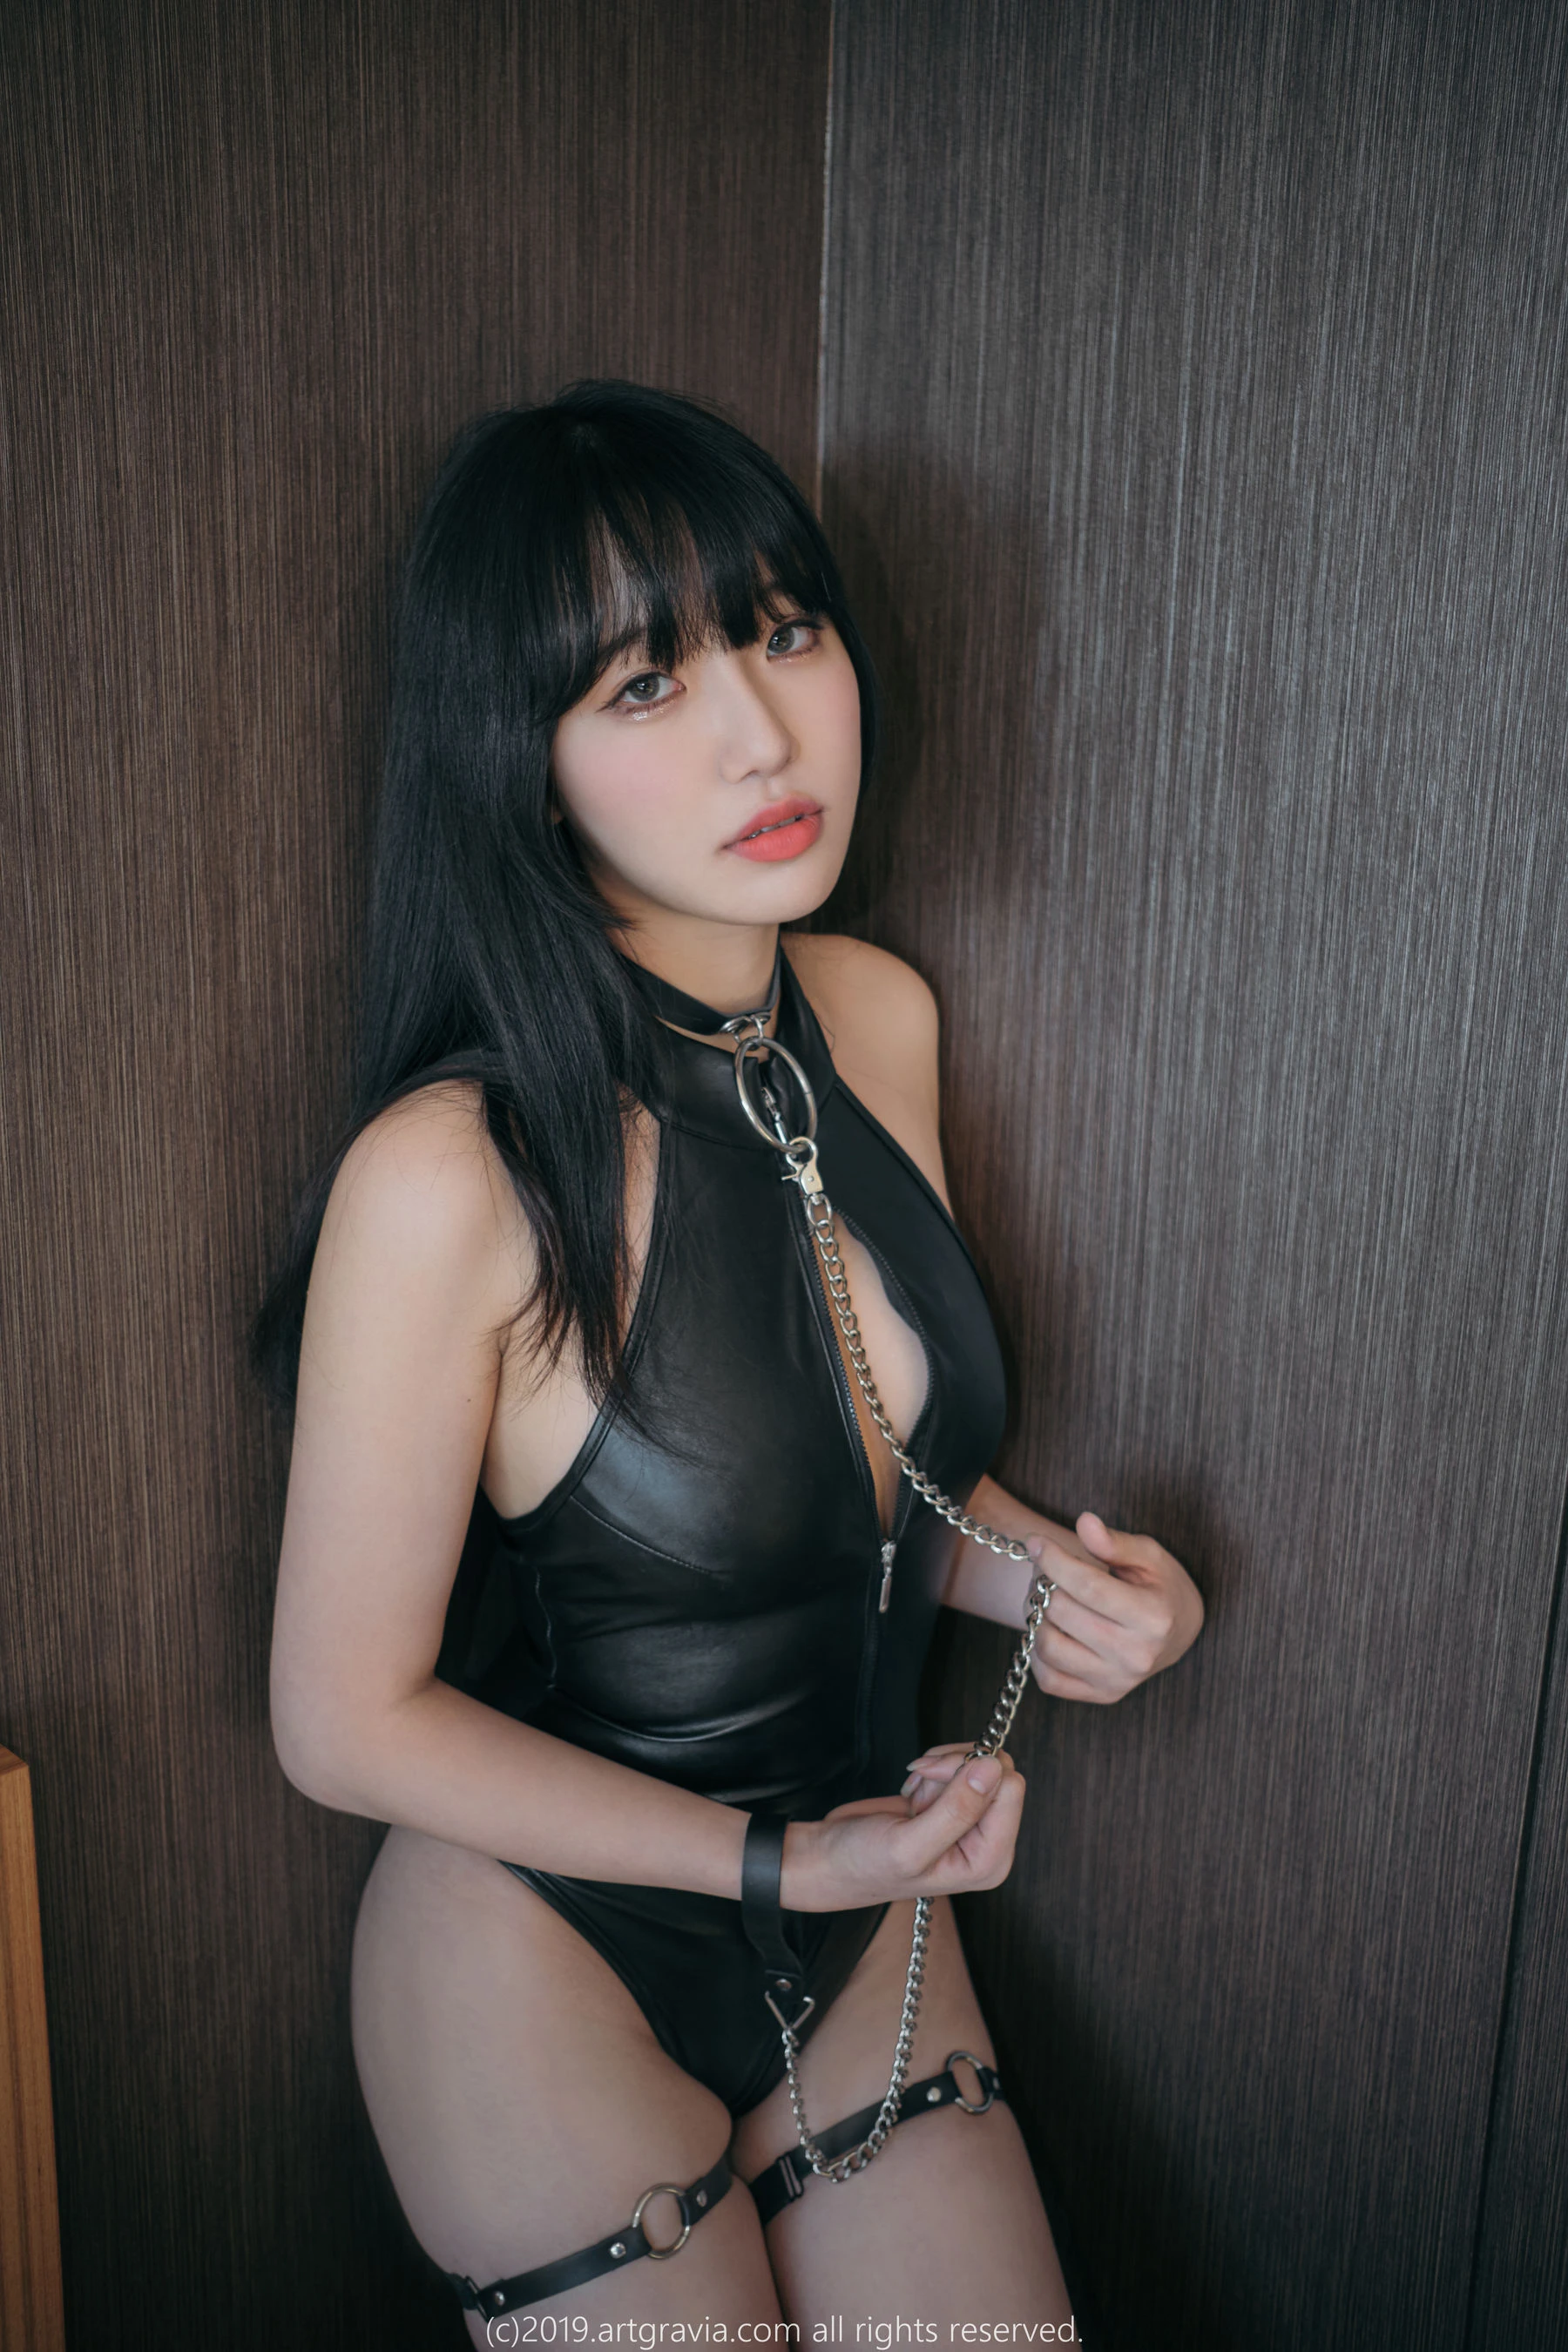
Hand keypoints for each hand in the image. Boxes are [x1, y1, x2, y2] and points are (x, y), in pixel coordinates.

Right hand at [780, 1750, 1024, 1911]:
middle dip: (956, 1764)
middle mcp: (987, 1841)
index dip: (971, 1770)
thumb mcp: (909, 1845)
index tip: (931, 1774)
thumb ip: (956, 1809)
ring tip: (915, 1793)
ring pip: (980, 1763)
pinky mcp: (955, 1804)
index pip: (1010, 1788)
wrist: (831, 1858)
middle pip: (999, 1770)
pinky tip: (913, 1791)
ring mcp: (972, 1822)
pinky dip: (933, 1767)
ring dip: (941, 1766)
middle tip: (921, 1777)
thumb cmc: (865, 1864)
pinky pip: (961, 1765)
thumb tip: (992, 1767)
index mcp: (988, 1860)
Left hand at [1010, 1510, 1203, 1704]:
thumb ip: (1114, 1542)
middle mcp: (1137, 1655)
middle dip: (1045, 1581)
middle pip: (1064, 1613)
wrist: (1179, 1632)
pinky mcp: (1103, 1695)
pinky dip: (1038, 1652)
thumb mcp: (1149, 1556)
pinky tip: (1050, 1628)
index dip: (1054, 1560)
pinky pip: (1049, 1679)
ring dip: (1037, 1615)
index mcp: (1153, 1617)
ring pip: (1049, 1647)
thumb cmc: (1161, 1586)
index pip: (1088, 1586)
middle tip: (1046, 1567)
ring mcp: (1118, 1680)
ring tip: (1047, 1596)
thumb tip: (1084, 1522)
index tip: (1036, 1542)